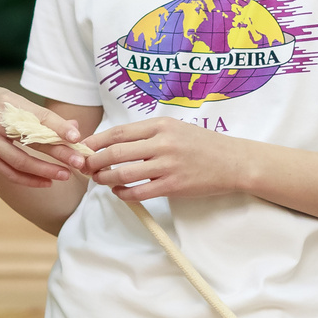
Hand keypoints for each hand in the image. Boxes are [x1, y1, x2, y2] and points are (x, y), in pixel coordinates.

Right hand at [0, 87, 86, 189]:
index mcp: (6, 103)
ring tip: (65, 175)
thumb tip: (74, 128)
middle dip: (58, 152)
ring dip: (45, 170)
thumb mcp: (14, 99)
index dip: (58, 127)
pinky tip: (46, 182)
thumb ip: (41, 115)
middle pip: (31, 140)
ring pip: (20, 161)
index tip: (77, 136)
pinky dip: (29, 179)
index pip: (37, 116)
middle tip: (79, 160)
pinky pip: (9, 172)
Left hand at [82, 115, 246, 202]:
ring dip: (105, 179)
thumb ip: (148, 134)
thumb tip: (113, 143)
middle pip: (116, 152)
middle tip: (86, 167)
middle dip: (95, 161)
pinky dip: (123, 193)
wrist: (234, 162)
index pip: (119, 132)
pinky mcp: (174, 186)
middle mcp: (163, 143)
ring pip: (124, 173)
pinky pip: (139, 192)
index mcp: (161, 125)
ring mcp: (168, 165)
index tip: (83, 147)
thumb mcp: (175, 128)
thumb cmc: (202, 145)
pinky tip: (120, 192)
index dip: (96, 141)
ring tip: (100, 180)